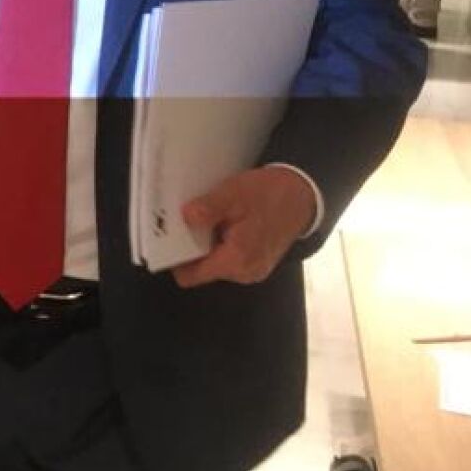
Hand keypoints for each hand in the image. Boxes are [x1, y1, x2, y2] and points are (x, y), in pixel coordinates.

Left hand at [172, 167, 317, 287]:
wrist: (302, 195)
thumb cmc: (270, 195)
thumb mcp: (233, 195)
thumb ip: (208, 209)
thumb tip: (185, 217)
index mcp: (237, 260)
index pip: (191, 276)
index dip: (175, 259)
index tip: (168, 239)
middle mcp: (245, 272)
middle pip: (202, 269)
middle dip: (192, 248)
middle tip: (189, 222)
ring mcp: (252, 270)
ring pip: (214, 263)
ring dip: (207, 244)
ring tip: (211, 220)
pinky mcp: (256, 263)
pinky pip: (228, 258)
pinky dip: (221, 244)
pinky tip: (224, 224)